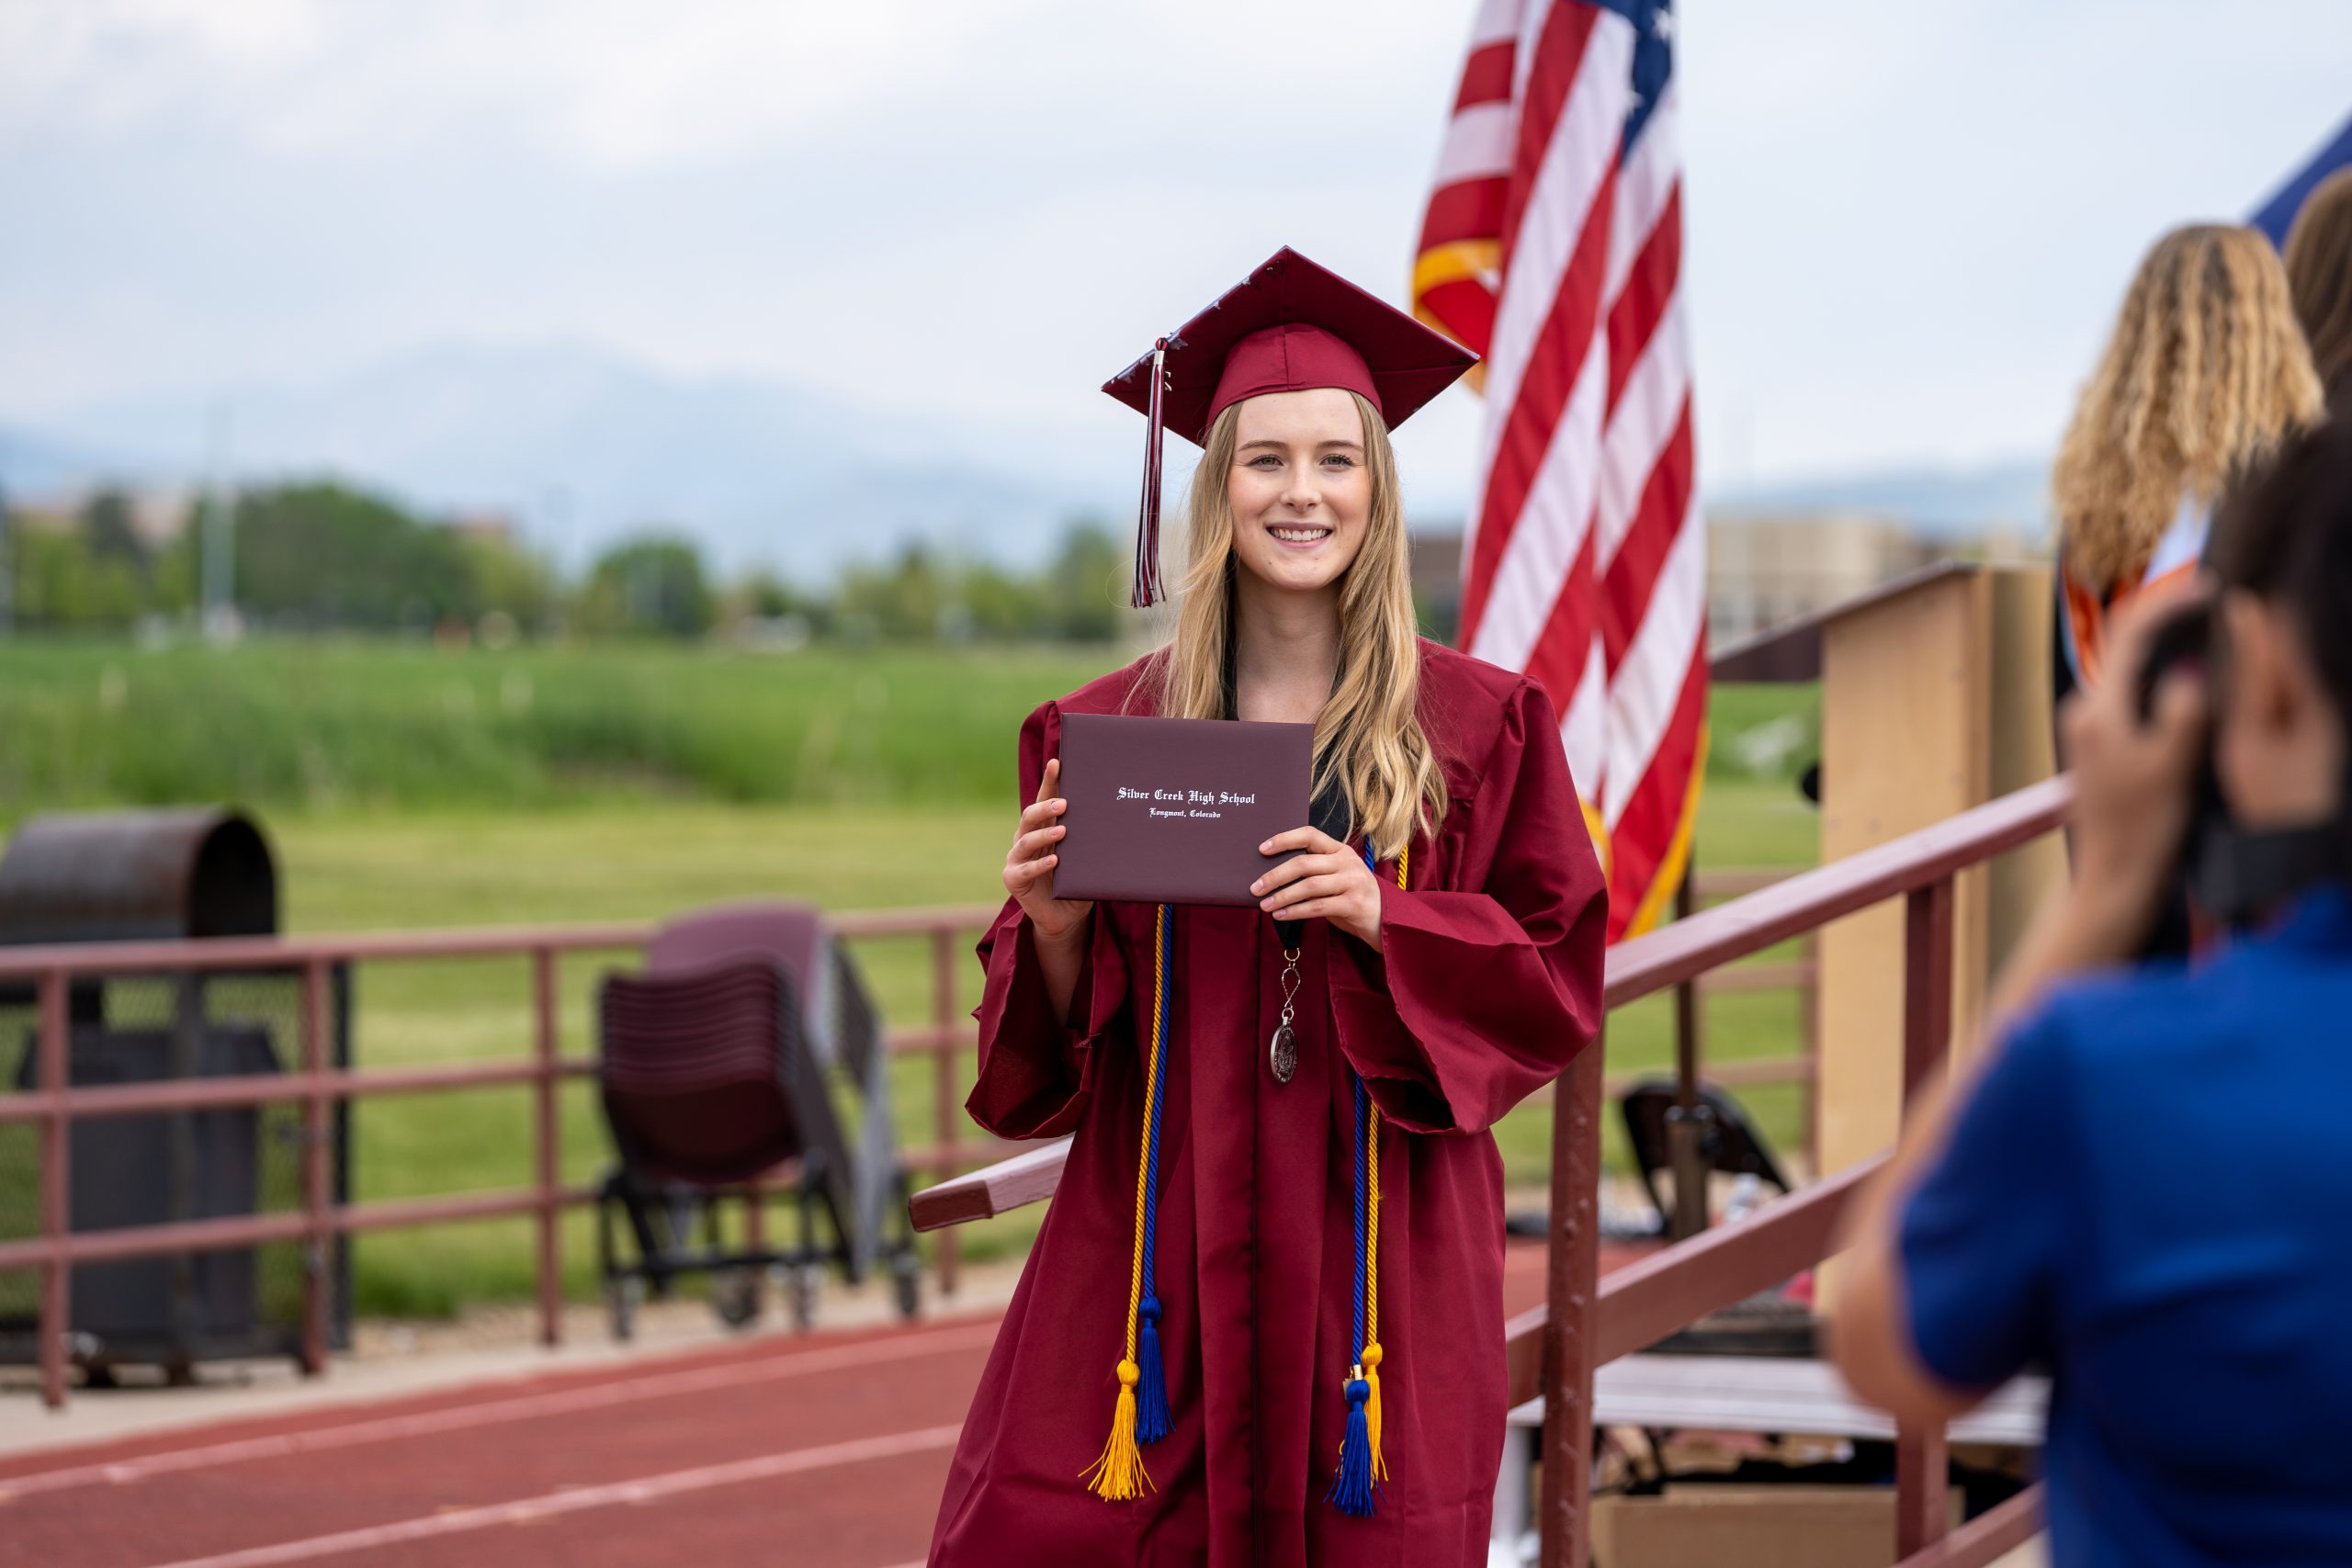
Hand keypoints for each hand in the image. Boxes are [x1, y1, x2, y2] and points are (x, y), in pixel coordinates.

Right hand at [1005, 757, 1092, 947]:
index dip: (1050, 781)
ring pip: (1026, 839)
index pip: (1045, 799)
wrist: (1063, 917)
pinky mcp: (1013, 879)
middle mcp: (1025, 838)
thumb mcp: (1085, 858)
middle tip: (1065, 802)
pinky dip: (1040, 865)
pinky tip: (1054, 862)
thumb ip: (1091, 841)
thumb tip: (1121, 818)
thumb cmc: (1075, 882)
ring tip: (1063, 830)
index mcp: (1042, 827)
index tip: (1058, 762)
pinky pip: (1025, 870)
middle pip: (1031, 815)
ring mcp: (1016, 858)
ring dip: (1045, 833)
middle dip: (1046, 805)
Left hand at [1251, 826, 1383, 949]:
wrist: (1386, 919)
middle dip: (1275, 875)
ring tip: (1264, 905)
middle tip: (1255, 887)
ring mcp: (1353, 882)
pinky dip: (1295, 911)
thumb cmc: (1352, 897)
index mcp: (1340, 850)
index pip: (1310, 835)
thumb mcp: (1336, 877)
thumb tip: (1273, 876)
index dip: (1284, 839)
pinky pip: (1317, 907)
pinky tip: (1281, 915)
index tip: (1262, 849)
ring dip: (1282, 896)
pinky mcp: (1354, 904)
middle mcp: (1347, 862)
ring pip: (1308, 886)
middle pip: (1304, 863)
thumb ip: (1313, 872)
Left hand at [2057, 587, 2210, 947]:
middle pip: (2129, 644)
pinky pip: (2136, 694)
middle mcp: (2086, 711)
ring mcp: (2093, 729)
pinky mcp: (2106, 746)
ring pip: (2134, 668)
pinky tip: (2196, 677)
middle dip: (2170, 616)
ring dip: (2169, 645)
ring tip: (2211, 626)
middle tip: (2216, 598)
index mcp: (2097, 709)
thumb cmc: (2142, 828)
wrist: (2113, 879)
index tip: (2209, 584)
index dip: (2170, 601)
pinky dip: (2165, 676)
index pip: (2130, 631)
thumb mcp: (2173, 765)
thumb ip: (2183, 708)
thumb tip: (2190, 668)